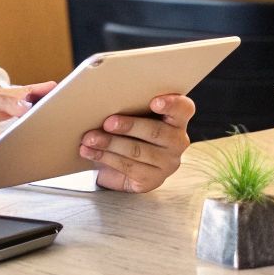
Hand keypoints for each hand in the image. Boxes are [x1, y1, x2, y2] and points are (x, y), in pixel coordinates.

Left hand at [79, 93, 195, 193]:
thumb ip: (128, 103)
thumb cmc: (129, 131)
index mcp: (177, 119)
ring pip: (138, 151)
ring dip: (110, 144)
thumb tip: (90, 94)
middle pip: (156, 132)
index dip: (171, 104)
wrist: (123, 163)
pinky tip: (90, 152)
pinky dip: (105, 158)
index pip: (183, 109)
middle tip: (107, 122)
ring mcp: (167, 163)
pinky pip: (128, 167)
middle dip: (129, 126)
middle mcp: (177, 141)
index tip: (154, 102)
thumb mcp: (133, 114)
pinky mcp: (152, 180)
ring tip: (90, 138)